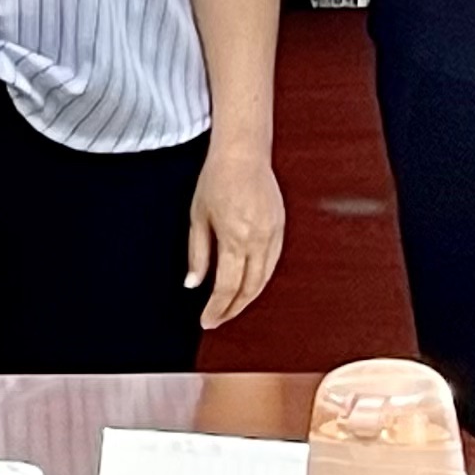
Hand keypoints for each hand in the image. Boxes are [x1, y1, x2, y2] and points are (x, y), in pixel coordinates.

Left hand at [184, 136, 284, 329]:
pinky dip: (260, 279)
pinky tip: (247, 284)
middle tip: (217, 319)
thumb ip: (197, 254)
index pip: (227, 287)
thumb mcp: (197, 216)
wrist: (243, 153)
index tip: (207, 321)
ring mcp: (273, 235)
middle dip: (233, 309)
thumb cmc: (216, 179)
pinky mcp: (281, 229)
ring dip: (248, 297)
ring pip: (264, 280)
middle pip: (249, 289)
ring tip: (230, 307)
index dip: (217, 308)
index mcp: (234, 237)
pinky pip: (272, 263)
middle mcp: (258, 240)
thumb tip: (193, 284)